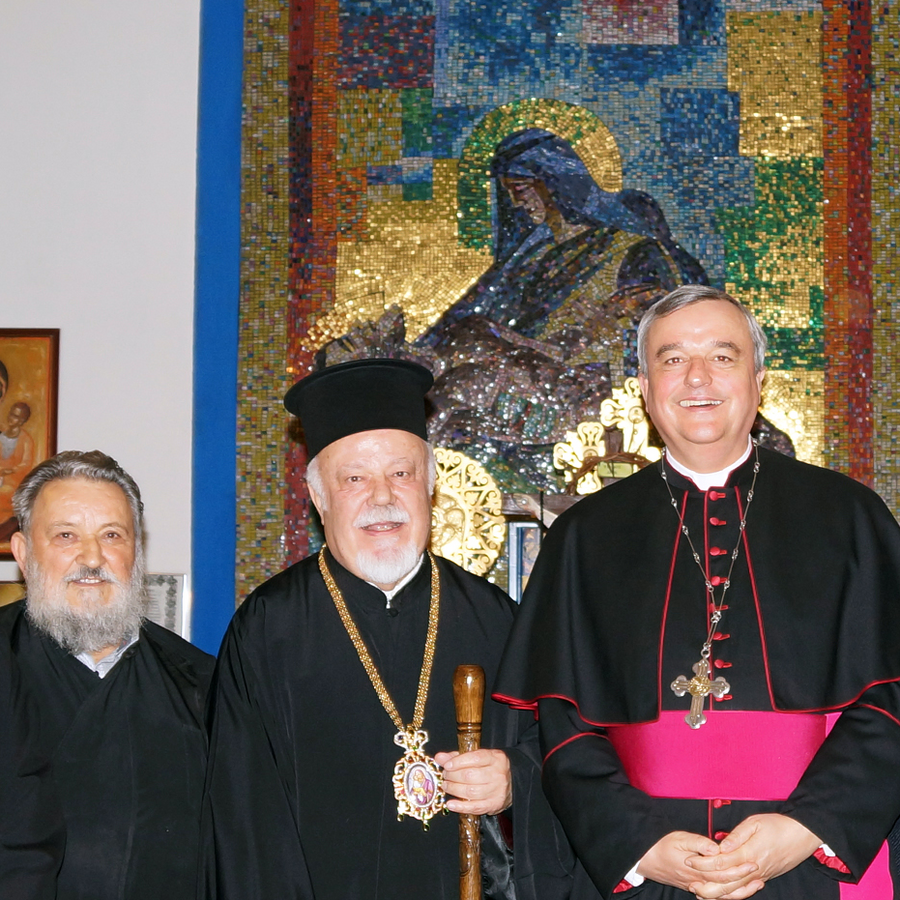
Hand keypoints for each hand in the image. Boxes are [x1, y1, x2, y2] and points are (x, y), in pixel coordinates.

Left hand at [434, 749, 511, 815]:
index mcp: (495, 758)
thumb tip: (439, 758)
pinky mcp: (494, 805)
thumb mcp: (479, 757)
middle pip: (470, 775)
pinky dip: (460, 806)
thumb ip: (458, 756)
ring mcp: (497, 791)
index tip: (447, 765)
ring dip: (454, 789)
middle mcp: (497, 774)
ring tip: (446, 786)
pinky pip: (475, 807)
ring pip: (471, 791)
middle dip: (453, 776)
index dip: (458, 762)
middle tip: (444, 776)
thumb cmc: (492, 767)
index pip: (475, 758)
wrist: (514, 781)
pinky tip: (450, 804)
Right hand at [636, 831, 757, 895]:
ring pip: (722, 894)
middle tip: (758, 871)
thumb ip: (698, 842)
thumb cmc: (662, 846)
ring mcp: (697, 887)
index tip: (752, 861)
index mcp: (696, 869)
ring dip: (740, 890)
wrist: (647, 859)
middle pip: (726, 885)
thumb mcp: (679, 838)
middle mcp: (699, 882)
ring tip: (755, 884)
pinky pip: (716, 896)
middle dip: (744, 879)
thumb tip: (715, 848)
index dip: (738, 869)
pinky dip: (729, 895)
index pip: (722, 872)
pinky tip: (738, 890)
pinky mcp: (696, 888)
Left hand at [686, 814, 820, 898]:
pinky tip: (724, 893)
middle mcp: (753, 869)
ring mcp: (760, 876)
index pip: (720, 863)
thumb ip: (736, 835)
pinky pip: (746, 890)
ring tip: (702, 892)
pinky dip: (733, 894)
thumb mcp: (755, 822)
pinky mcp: (764, 877)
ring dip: (718, 893)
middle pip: (726, 883)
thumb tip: (720, 845)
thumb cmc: (778, 825)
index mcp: (748, 853)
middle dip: (707, 884)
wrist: (802, 835)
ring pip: (736, 891)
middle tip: (690, 883)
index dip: (703, 863)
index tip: (689, 860)